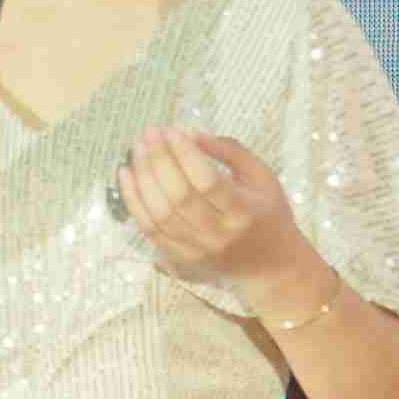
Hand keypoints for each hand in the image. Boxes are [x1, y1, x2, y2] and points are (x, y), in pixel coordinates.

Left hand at [115, 125, 315, 296]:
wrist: (271, 267)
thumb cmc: (268, 215)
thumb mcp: (261, 177)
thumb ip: (229, 152)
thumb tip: (190, 134)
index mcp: (244, 212)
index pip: (206, 181)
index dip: (184, 154)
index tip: (172, 131)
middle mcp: (218, 234)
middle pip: (178, 196)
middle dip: (159, 159)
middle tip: (150, 133)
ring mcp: (197, 250)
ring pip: (159, 213)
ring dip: (143, 177)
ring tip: (137, 149)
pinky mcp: (180, 258)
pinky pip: (149, 228)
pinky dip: (133, 200)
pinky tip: (126, 175)